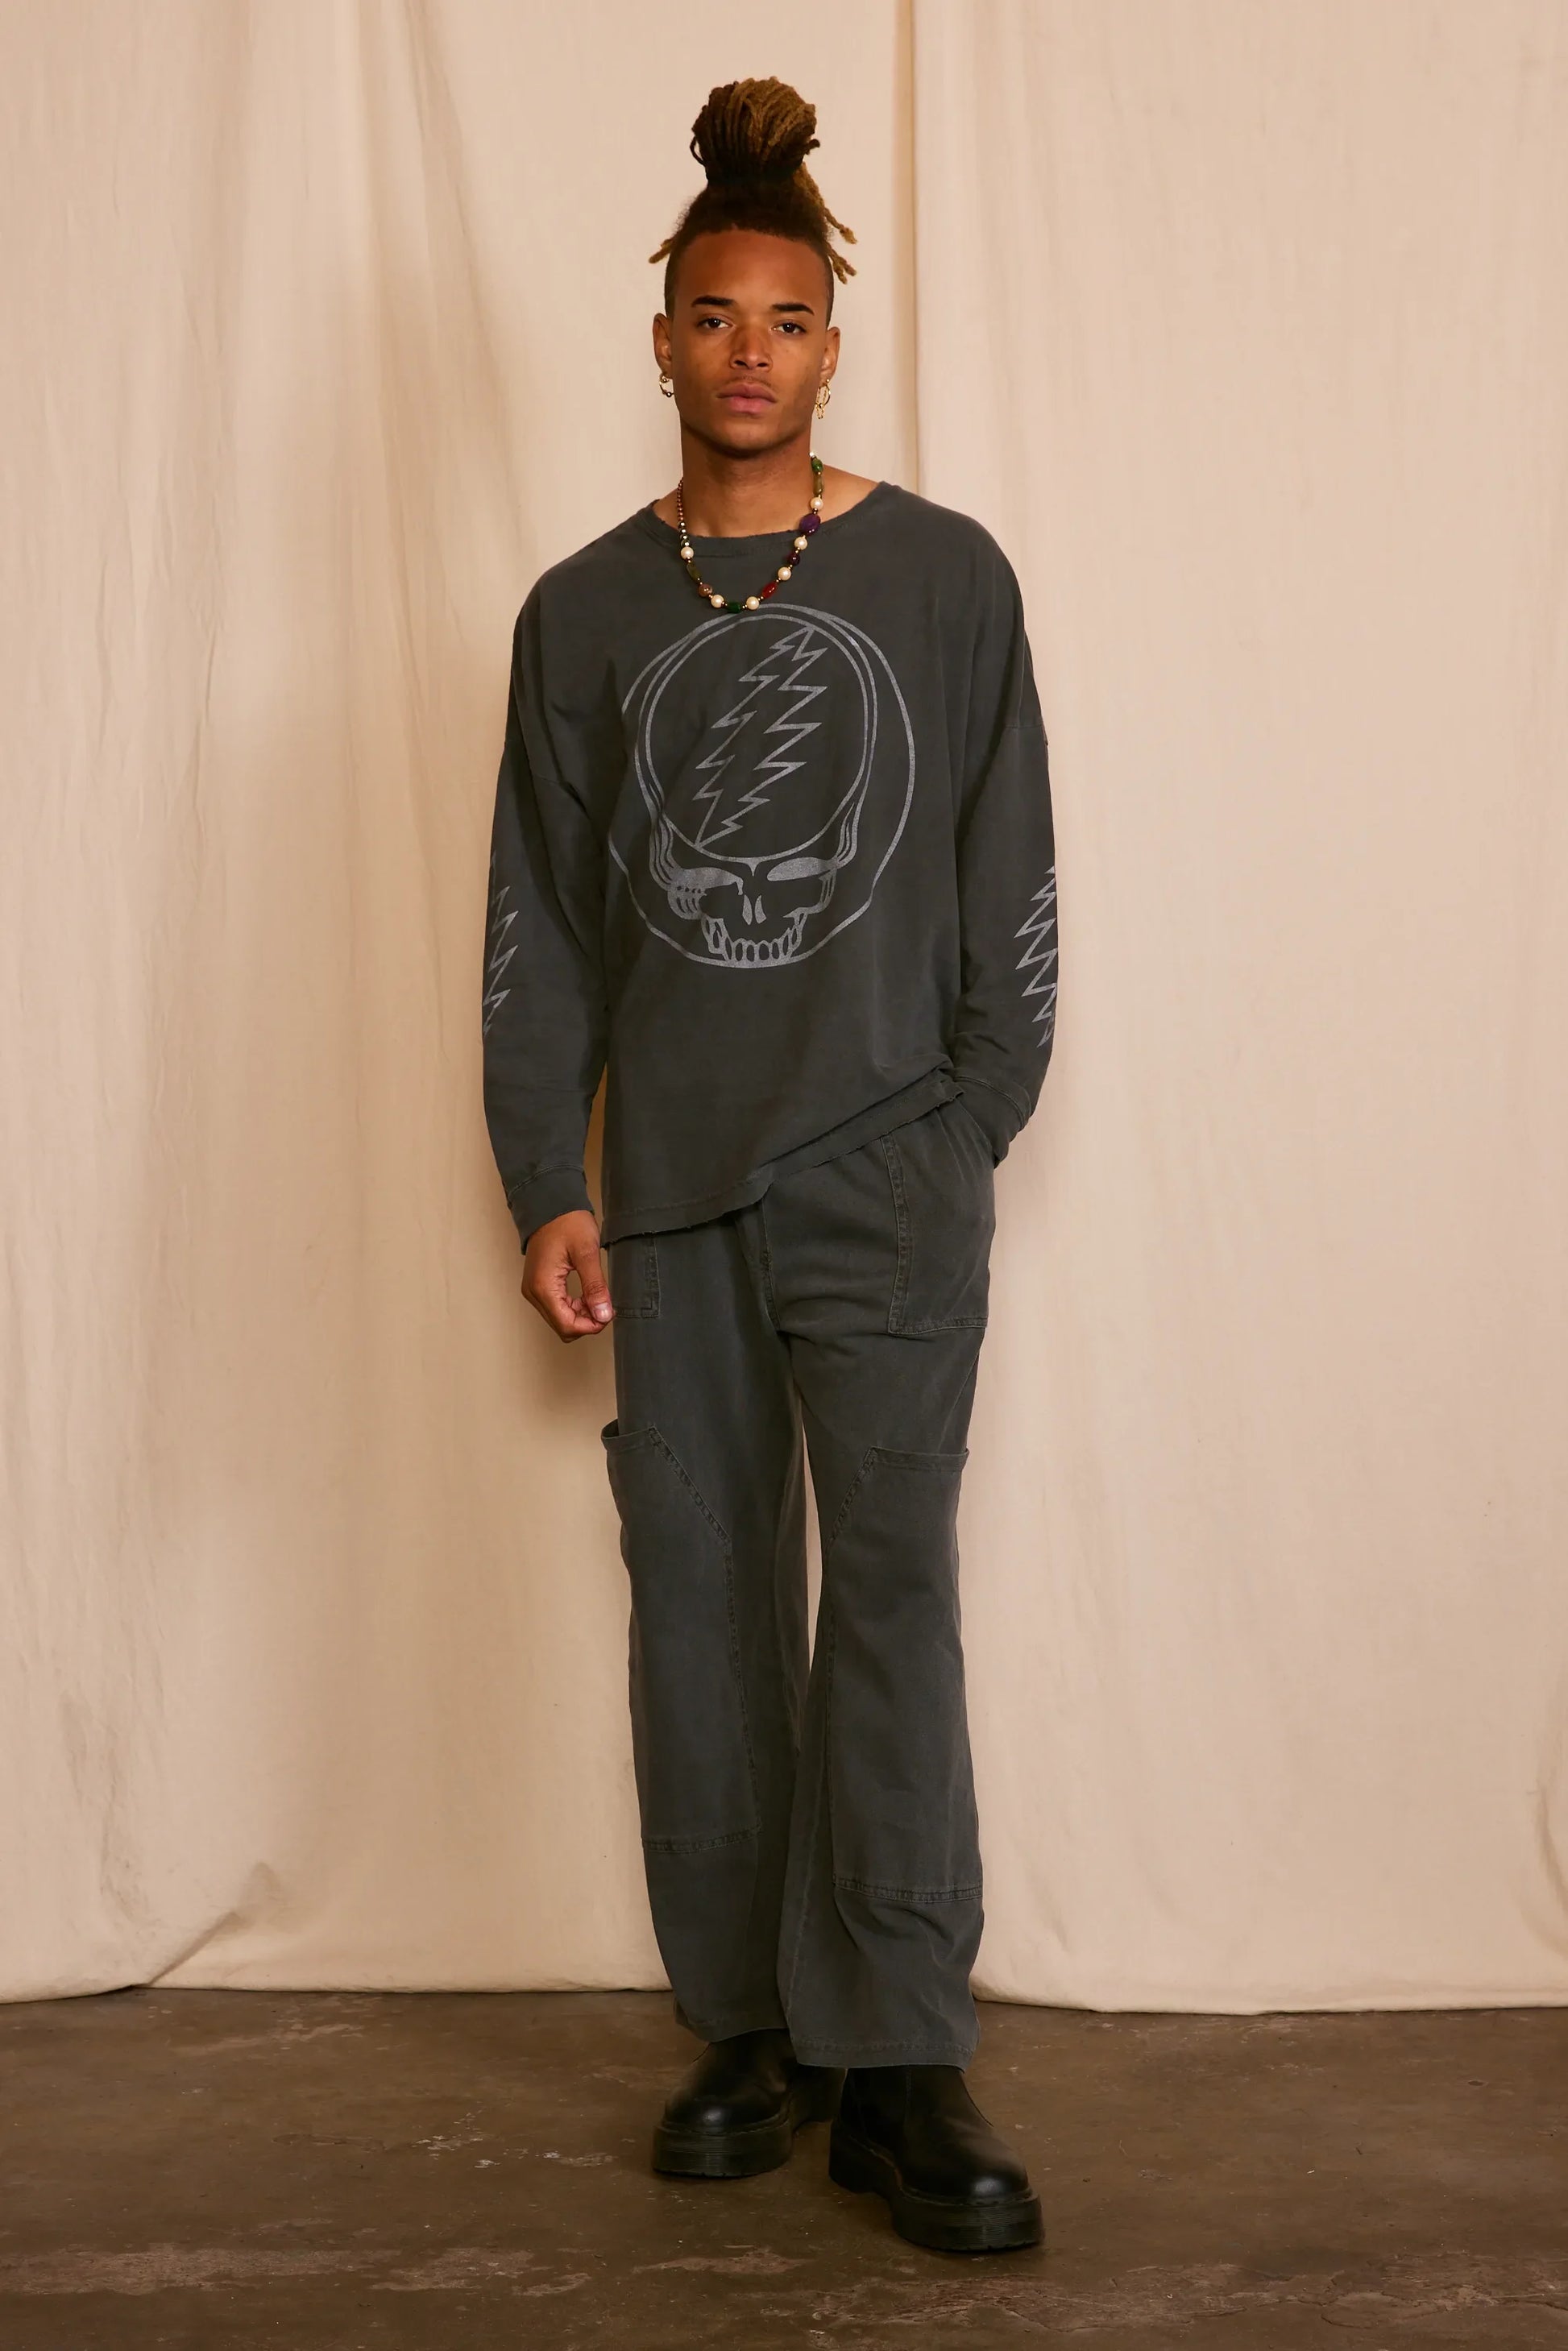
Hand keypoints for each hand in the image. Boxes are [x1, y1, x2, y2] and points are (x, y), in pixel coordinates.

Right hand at [522, 1209, 613, 1341]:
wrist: (551, 1206)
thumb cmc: (567, 1223)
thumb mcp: (587, 1253)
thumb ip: (595, 1286)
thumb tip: (603, 1314)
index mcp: (543, 1286)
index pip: (566, 1325)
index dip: (590, 1326)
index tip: (608, 1313)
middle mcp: (534, 1293)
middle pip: (561, 1326)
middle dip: (586, 1322)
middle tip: (605, 1305)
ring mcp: (533, 1290)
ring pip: (558, 1320)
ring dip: (580, 1316)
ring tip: (596, 1298)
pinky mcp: (538, 1286)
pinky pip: (555, 1308)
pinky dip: (572, 1308)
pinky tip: (586, 1296)